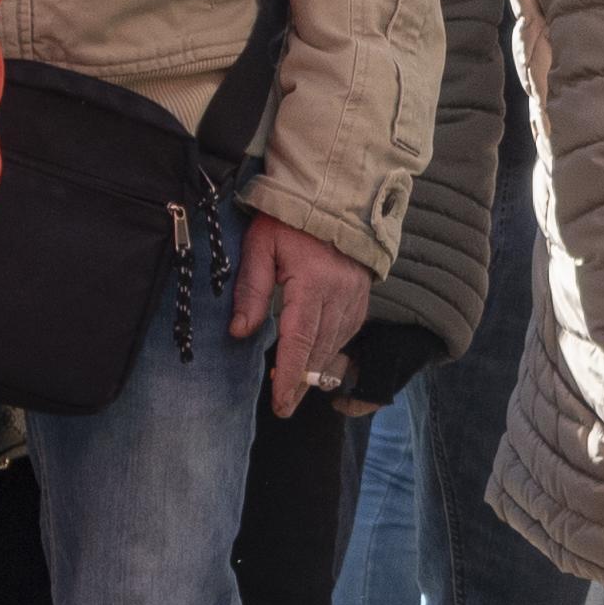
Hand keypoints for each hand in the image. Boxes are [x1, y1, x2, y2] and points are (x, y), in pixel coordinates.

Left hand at [232, 214, 372, 416]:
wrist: (334, 198)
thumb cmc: (289, 220)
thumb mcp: (259, 247)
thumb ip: (251, 290)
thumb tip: (241, 332)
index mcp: (312, 283)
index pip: (299, 339)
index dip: (290, 374)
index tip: (281, 402)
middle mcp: (340, 295)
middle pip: (321, 350)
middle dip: (303, 381)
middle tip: (285, 406)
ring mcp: (356, 296)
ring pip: (337, 344)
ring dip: (317, 368)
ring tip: (296, 386)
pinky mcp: (362, 295)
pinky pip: (348, 332)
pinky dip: (332, 350)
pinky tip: (317, 359)